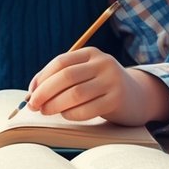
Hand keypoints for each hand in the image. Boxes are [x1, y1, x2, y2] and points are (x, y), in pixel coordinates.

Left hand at [25, 47, 168, 125]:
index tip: (31, 93)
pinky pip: (87, 109)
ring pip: (75, 94)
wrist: (137, 96)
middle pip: (66, 77)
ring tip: (46, 111)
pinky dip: (71, 114)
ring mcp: (112, 81)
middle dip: (45, 92)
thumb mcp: (86, 74)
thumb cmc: (101, 87)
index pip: (61, 62)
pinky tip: (65, 115)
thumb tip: (33, 91)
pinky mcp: (117, 99)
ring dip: (55, 105)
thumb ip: (62, 78)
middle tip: (33, 105)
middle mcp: (103, 63)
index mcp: (91, 53)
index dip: (42, 78)